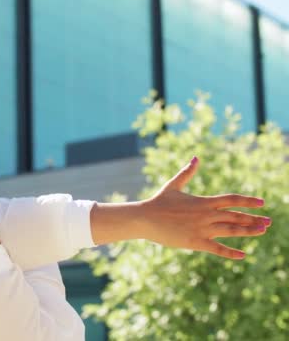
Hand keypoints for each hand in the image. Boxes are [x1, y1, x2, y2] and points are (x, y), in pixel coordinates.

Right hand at [139, 156, 269, 258]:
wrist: (144, 218)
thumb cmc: (158, 201)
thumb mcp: (173, 185)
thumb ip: (187, 173)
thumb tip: (196, 157)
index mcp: (203, 202)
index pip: (231, 200)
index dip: (248, 201)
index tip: (262, 203)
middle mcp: (206, 215)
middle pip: (236, 216)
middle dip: (253, 219)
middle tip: (269, 222)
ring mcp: (202, 229)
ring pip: (231, 231)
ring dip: (248, 231)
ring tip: (262, 232)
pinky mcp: (195, 242)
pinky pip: (217, 249)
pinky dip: (230, 253)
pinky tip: (243, 255)